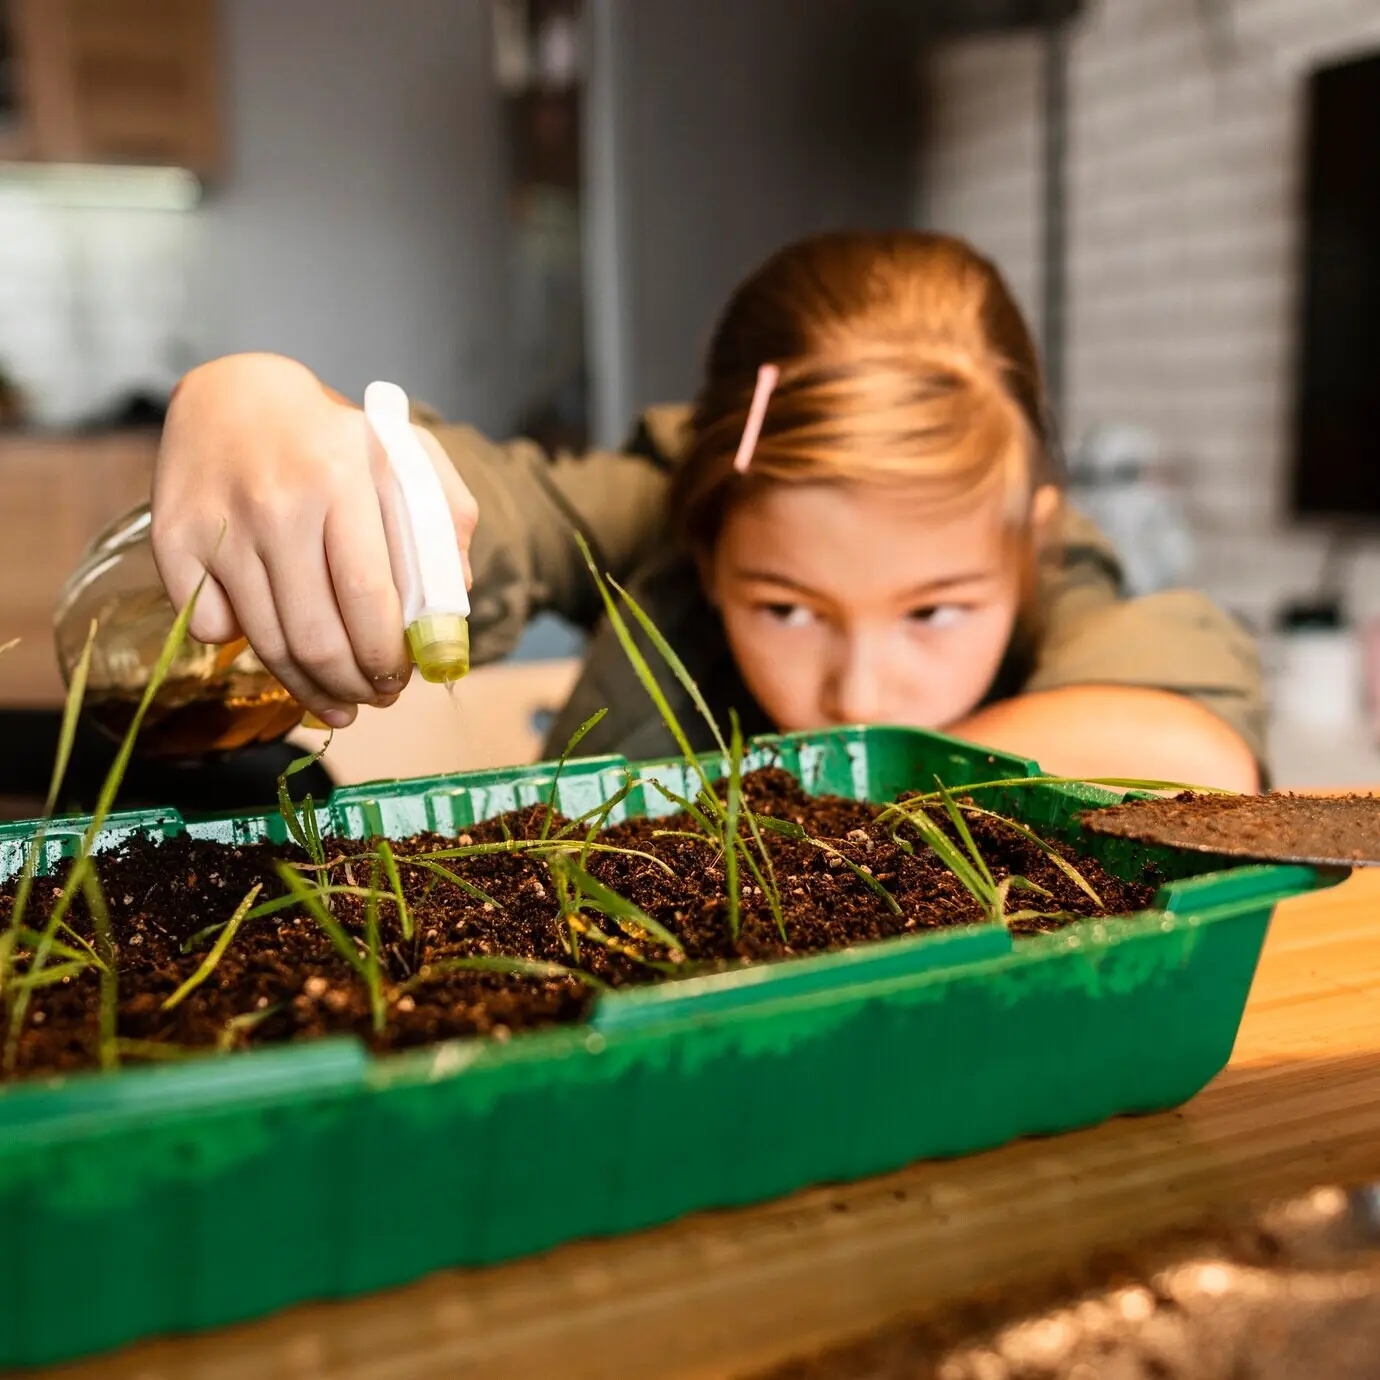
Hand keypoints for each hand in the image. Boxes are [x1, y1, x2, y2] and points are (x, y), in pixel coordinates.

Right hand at [151, 353, 477, 727]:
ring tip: (339, 701)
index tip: (402, 679)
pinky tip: (278, 648)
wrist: (235, 393)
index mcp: (341, 480)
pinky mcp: (173, 542)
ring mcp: (219, 526)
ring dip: (309, 689)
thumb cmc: (333, 438)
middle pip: (316, 635)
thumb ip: (445, 523)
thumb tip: (451, 607)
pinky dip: (247, 649)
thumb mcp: (405, 457)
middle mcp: (275, 505)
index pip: (368, 597)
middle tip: (375, 698)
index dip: (385, 655)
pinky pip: (212, 628)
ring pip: (267, 643)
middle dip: (353, 685)